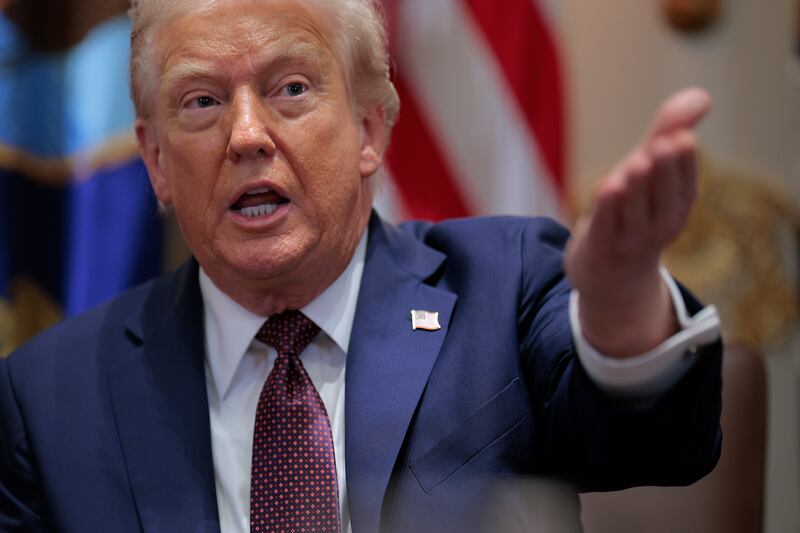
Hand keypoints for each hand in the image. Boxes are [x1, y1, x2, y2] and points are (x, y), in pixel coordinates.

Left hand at [565, 88, 711, 356]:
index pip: (685, 182)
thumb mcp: (651, 174)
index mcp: (678, 204)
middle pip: (664, 196)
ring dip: (637, 186)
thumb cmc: (633, 213)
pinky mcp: (600, 247)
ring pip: (634, 211)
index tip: (680, 137)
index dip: (683, 161)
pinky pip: (606, 227)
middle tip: (664, 143)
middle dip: (664, 170)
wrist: (610, 278)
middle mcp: (660, 224)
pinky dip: (608, 209)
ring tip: (639, 159)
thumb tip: (703, 95)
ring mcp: (630, 239)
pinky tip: (609, 187)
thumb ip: (669, 132)